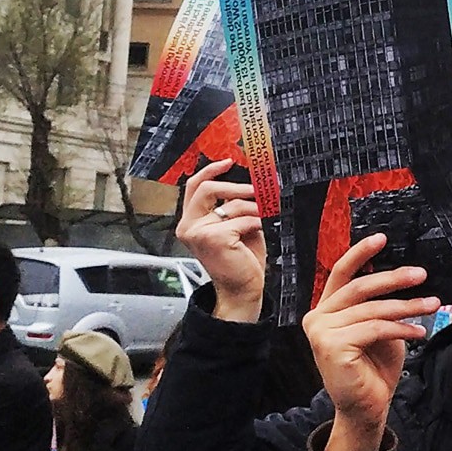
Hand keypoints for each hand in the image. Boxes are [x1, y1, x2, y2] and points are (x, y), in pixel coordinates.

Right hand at [175, 160, 267, 322]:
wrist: (242, 288)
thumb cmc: (239, 258)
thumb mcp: (234, 226)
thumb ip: (232, 206)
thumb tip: (248, 183)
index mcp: (190, 221)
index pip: (194, 186)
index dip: (211, 170)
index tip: (229, 162)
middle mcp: (188, 226)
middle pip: (207, 188)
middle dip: (235, 186)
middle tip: (255, 189)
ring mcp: (198, 232)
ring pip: (231, 205)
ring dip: (253, 209)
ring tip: (262, 217)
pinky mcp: (214, 238)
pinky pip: (242, 219)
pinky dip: (256, 222)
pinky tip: (258, 231)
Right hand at [303, 234, 438, 450]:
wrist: (366, 408)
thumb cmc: (373, 368)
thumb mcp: (379, 328)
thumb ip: (381, 304)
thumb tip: (406, 276)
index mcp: (326, 309)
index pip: (340, 273)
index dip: (360, 253)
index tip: (382, 238)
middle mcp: (317, 317)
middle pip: (360, 287)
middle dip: (394, 278)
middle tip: (422, 274)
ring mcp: (321, 332)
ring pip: (373, 309)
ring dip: (408, 306)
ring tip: (433, 304)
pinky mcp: (332, 347)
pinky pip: (376, 328)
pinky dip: (402, 328)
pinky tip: (420, 331)